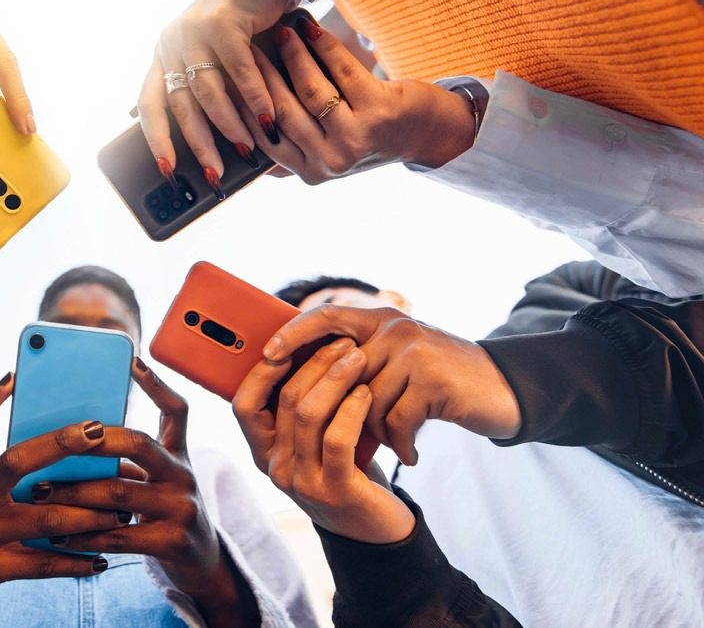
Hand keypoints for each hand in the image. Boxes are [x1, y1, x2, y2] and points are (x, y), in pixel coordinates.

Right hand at [0, 375, 120, 626]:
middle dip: (60, 444)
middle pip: (17, 461)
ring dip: (89, 514)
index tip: (15, 378)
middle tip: (99, 433)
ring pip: (45, 518)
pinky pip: (42, 564)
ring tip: (122, 511)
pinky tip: (101, 560)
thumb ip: (6, 466)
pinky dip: (76, 562)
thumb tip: (59, 434)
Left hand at [35, 359, 259, 625]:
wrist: (202, 562)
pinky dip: (83, 535)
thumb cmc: (164, 514)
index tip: (133, 360)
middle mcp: (184, 475)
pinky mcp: (172, 542)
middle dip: (93, 441)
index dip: (157, 384)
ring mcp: (181, 508)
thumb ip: (127, 461)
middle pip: (138, 444)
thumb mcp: (157, 480)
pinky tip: (57, 536)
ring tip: (39, 492)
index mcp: (178, 454)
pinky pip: (118, 535)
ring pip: (118, 493)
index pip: (176, 410)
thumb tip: (66, 442)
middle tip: (57, 442)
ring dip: (73, 493)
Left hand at [137, 0, 292, 180]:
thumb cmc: (241, 25)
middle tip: (215, 172)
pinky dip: (254, 98)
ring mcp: (193, 32)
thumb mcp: (216, 61)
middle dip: (199, 144)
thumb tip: (218, 144)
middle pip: (181, 105)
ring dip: (230, 124)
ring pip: (209, 92)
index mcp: (163, 56)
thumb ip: (212, 93)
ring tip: (246, 146)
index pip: (150, 105)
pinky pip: (238, 71)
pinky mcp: (220, 22)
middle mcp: (171, 44)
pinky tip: (266, 118)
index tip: (167, 168)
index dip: (156, 139)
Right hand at [233, 338, 415, 543]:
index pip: (244, 404)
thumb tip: (301, 347)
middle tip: (343, 342)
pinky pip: (337, 438)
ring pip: (309, 414)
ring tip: (359, 358)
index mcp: (263, 451)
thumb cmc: (344, 470)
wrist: (373, 527)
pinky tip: (366, 392)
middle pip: (284, 400)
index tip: (289, 342)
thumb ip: (300, 409)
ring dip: (336, 378)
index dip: (262, 371)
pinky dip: (352, 408)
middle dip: (315, 362)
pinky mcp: (334, 491)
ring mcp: (301, 482)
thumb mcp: (313, 441)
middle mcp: (275, 467)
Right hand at [239, 13, 473, 182]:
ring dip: (292, 56)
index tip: (234, 76)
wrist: (423, 134)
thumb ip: (289, 154)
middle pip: (283, 112)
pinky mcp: (378, 110)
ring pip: (310, 90)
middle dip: (263, 76)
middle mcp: (331, 161)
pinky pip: (341, 71)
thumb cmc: (367, 137)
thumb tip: (243, 138)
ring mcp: (355, 138)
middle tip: (249, 48)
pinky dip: (323, 47)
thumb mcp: (325, 154)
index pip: (267, 136)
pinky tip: (311, 31)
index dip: (247, 104)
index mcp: (311, 173)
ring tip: (281, 33)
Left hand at [263, 305, 520, 465]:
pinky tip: (410, 453)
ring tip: (395, 442)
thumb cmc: (437, 383)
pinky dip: (401, 443)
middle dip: (340, 411)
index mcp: (380, 319)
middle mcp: (395, 328)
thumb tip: (300, 381)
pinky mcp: (433, 379)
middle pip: (341, 374)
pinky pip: (395, 420)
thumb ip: (359, 362)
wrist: (501, 390)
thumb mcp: (397, 361)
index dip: (293, 333)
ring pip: (366, 402)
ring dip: (377, 431)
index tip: (268, 356)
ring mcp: (414, 351)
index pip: (325, 316)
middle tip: (345, 437)